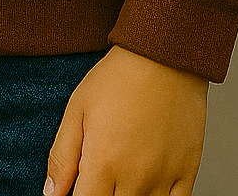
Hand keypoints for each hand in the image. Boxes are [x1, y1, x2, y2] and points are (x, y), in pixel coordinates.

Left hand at [44, 44, 207, 195]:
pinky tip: (147, 188)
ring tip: (120, 177)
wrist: (163, 55)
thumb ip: (62, 157)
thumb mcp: (77, 109)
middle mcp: (134, 177)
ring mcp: (163, 177)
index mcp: (103, 162)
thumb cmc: (117, 77)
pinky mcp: (186, 172)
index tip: (80, 187)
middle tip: (101, 177)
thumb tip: (51, 194)